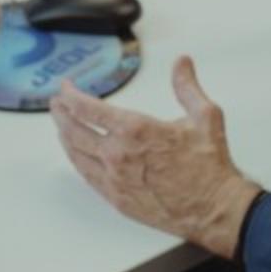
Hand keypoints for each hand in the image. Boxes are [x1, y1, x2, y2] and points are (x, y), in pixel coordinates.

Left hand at [51, 57, 262, 258]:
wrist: (214, 209)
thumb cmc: (210, 166)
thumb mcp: (205, 116)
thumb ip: (187, 86)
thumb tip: (182, 62)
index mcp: (135, 130)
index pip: (87, 108)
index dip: (71, 95)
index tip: (66, 87)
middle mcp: (118, 155)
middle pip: (74, 130)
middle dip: (61, 113)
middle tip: (56, 104)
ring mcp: (115, 180)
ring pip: (76, 155)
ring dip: (64, 137)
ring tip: (60, 126)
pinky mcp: (118, 199)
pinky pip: (87, 177)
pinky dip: (77, 161)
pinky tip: (76, 155)